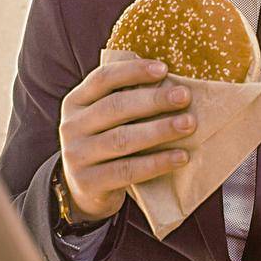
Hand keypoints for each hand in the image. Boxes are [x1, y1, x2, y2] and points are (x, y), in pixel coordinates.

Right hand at [58, 58, 195, 221]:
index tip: (164, 69)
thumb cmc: (106, 143)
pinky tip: (181, 156)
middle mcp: (71, 127)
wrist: (84, 191)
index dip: (133, 71)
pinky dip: (157, 163)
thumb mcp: (105, 119)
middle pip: (115, 107)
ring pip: (122, 139)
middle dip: (153, 100)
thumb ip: (126, 100)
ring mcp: (77, 156)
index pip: (102, 79)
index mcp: (75, 102)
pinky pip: (127, 171)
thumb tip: (172, 82)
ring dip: (159, 130)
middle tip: (184, 96)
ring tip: (188, 124)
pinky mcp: (89, 183)